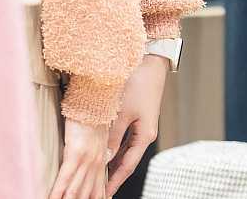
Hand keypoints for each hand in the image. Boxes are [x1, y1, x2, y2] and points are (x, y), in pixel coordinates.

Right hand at [49, 118, 110, 198]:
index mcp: (102, 161)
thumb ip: (96, 153)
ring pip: (76, 192)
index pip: (99, 191)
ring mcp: (87, 160)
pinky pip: (65, 178)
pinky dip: (57, 192)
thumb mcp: (99, 136)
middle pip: (87, 195)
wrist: (97, 96)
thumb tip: (93, 163)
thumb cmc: (95, 113)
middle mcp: (97, 163)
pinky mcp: (76, 153)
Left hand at [105, 55, 169, 194]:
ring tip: (97, 176)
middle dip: (112, 176)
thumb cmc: (138, 84)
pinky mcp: (136, 117)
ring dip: (111, 163)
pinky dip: (112, 148)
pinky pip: (123, 139)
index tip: (103, 195)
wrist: (150, 62)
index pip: (127, 167)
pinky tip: (102, 152)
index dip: (114, 182)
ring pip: (123, 151)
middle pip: (126, 162)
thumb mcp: (122, 113)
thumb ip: (112, 137)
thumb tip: (102, 159)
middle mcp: (145, 133)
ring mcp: (141, 125)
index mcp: (145, 136)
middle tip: (98, 190)